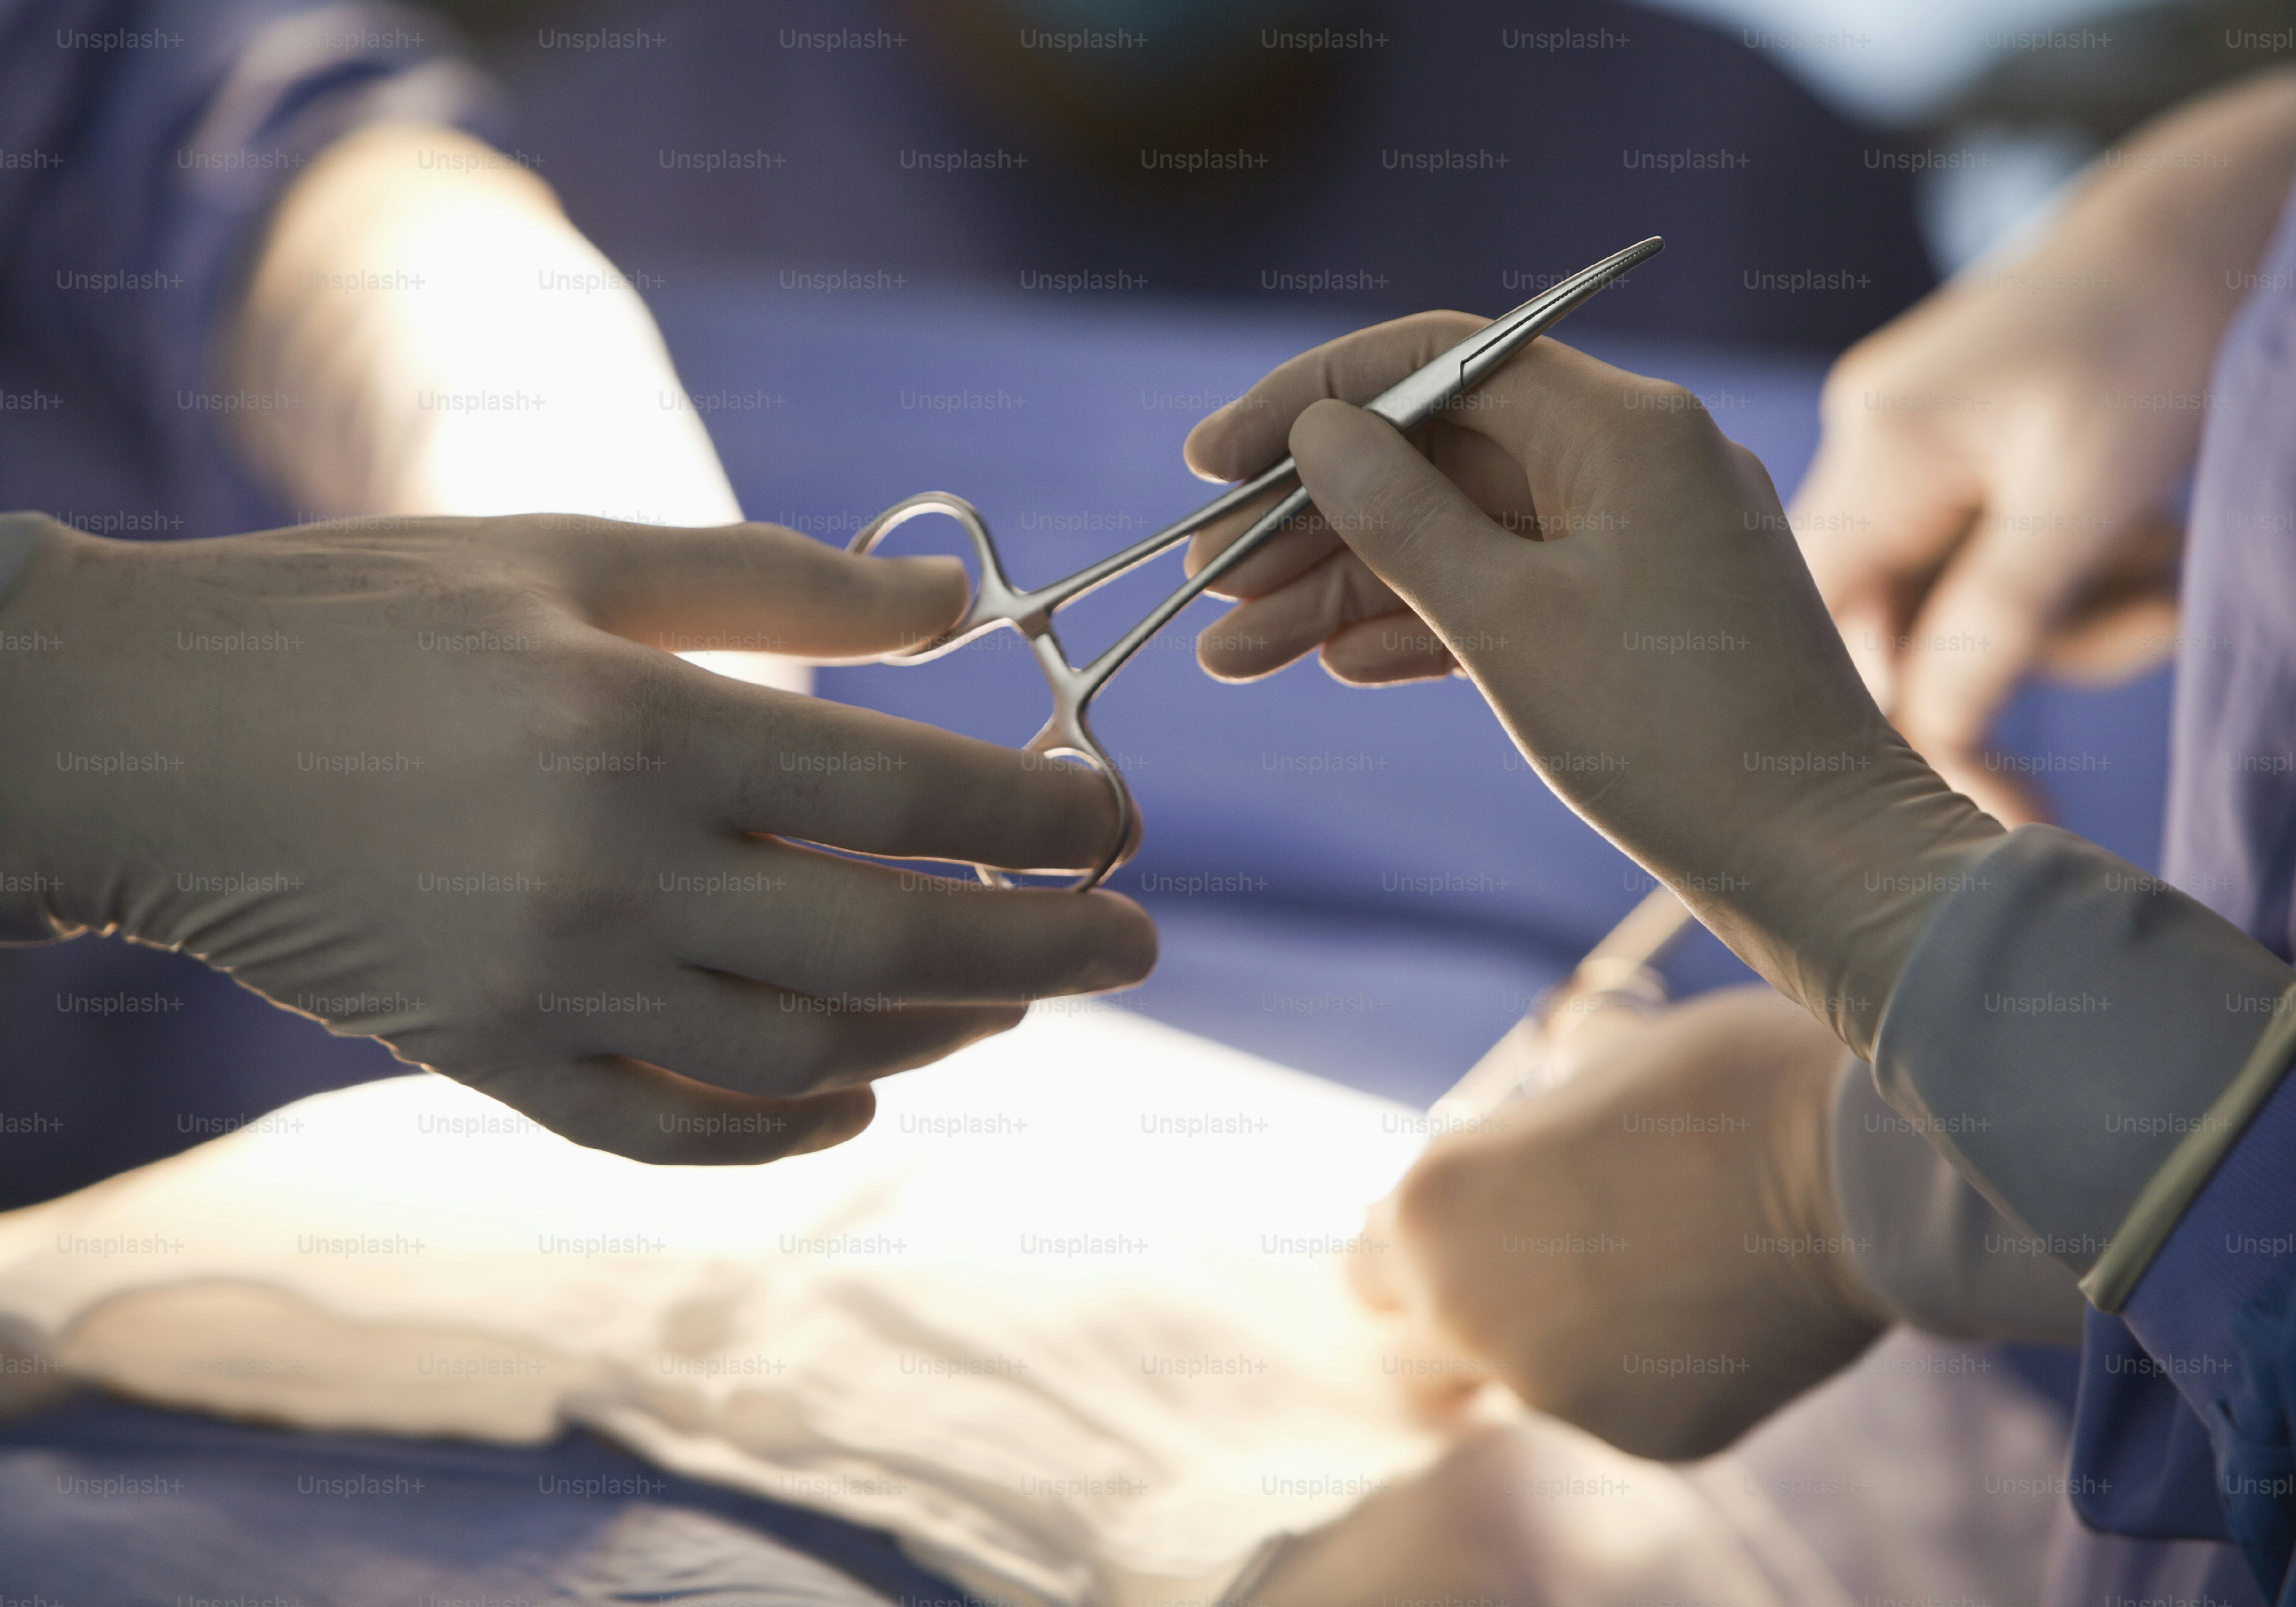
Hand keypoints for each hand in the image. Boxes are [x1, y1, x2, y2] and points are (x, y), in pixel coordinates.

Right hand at [0, 513, 1153, 1161]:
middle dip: (1043, 948)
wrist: (150, 732)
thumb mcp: (574, 555)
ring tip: (1011, 997)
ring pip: (802, 1046)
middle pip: (890, 940)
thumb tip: (957, 603)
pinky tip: (853, 1097)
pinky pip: (667, 1132)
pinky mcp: (485, 1061)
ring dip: (938, 1028)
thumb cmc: (369, 615)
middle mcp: (612, 876)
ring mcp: (549, 989)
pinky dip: (780, 1130)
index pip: (909, 794)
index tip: (1119, 817)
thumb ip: (776, 581)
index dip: (1043, 814)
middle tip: (1133, 942)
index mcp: (645, 729)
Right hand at [1185, 316, 1997, 1056]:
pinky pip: (1507, 592)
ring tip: (1231, 651)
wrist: (1820, 865)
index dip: (1308, 398)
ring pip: (1460, 534)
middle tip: (1205, 579)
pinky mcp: (1640, 615)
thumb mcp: (1508, 622)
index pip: (1435, 360)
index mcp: (1623, 427)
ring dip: (1343, 587)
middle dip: (1311, 519)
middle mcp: (1636, 461)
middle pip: (1436, 454)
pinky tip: (1331, 661)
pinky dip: (1420, 623)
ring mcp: (1641, 539)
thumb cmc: (1676, 742)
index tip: (1210, 458)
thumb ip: (1400, 517)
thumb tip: (1318, 432)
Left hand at [1351, 989, 1885, 1459]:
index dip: (1418, 1241)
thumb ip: (1553, 1089)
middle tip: (1525, 1271)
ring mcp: (1554, 1392)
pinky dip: (1646, 1370)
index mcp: (1432, 1209)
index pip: (1369, 1259)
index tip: (1471, 1223)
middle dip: (1454, 1315)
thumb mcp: (1606, 1054)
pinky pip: (1617, 1409)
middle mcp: (1467, 1313)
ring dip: (1548, 1345)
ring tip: (1632, 1276)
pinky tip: (1708, 1307)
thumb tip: (1566, 1053)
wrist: (1853, 1169)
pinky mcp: (1646, 1440)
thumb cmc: (1724, 1080)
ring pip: (1519, 1384)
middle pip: (1413, 1346)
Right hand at [1790, 68, 2295, 821]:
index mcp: (1882, 444)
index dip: (1889, 709)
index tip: (1980, 790)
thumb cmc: (2155, 333)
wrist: (2207, 220)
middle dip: (2009, 661)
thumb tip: (1933, 737)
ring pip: (1953, 602)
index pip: (1828, 616)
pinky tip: (2150, 541)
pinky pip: (1990, 561)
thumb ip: (2000, 617)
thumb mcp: (2088, 492)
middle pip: (1892, 620)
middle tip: (2096, 708)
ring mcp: (1911, 449)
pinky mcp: (1960, 456)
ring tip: (2171, 574)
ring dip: (2068, 620)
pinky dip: (2071, 578)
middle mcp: (1871, 446)